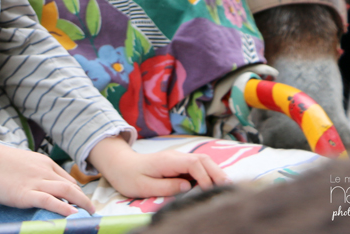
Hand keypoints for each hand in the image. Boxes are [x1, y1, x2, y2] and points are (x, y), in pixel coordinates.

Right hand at [0, 127, 93, 215]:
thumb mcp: (20, 164)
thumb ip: (32, 173)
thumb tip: (38, 186)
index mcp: (43, 162)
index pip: (67, 179)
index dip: (78, 192)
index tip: (84, 203)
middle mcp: (44, 170)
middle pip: (71, 186)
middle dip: (84, 200)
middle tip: (93, 212)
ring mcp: (35, 181)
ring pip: (66, 192)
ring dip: (81, 204)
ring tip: (91, 215)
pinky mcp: (25, 193)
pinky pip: (50, 201)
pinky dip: (64, 209)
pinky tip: (73, 216)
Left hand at [89, 136, 229, 198]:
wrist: (120, 165)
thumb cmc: (130, 177)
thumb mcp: (144, 186)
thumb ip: (166, 187)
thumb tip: (187, 187)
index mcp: (168, 160)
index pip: (194, 164)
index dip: (205, 177)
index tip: (208, 192)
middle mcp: (176, 156)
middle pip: (203, 159)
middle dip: (217, 173)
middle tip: (229, 189)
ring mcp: (178, 159)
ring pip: (203, 161)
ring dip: (216, 172)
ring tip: (227, 187)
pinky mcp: (179, 164)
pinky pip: (198, 166)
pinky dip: (210, 173)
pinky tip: (216, 183)